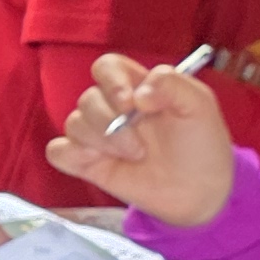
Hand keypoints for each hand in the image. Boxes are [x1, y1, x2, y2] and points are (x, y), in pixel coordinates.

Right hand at [46, 55, 234, 226]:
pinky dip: (70, 155)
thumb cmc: (201, 144)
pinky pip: (58, 151)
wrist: (201, 192)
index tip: (131, 104)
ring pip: (73, 124)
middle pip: (87, 99)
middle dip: (111, 123)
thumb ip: (171, 84)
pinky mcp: (87, 163)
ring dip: (101, 142)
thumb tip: (138, 96)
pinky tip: (97, 164)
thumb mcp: (199, 105)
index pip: (106, 67)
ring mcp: (98, 136)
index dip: (112, 82)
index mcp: (136, 87)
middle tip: (141, 147)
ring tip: (133, 158)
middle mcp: (112, 108)